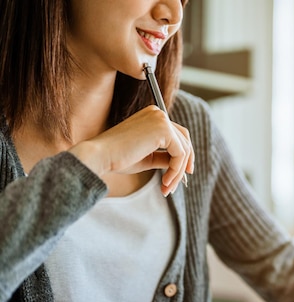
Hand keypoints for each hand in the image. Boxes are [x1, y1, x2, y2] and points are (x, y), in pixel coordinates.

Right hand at [69, 106, 193, 195]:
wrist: (100, 156)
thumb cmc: (117, 158)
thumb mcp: (147, 157)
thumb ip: (164, 157)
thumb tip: (182, 165)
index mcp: (152, 116)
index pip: (177, 135)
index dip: (183, 155)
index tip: (183, 174)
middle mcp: (158, 113)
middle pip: (184, 140)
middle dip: (184, 164)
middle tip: (178, 184)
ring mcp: (161, 119)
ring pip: (184, 149)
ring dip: (178, 172)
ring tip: (166, 188)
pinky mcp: (163, 129)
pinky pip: (180, 153)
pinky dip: (175, 170)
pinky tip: (164, 182)